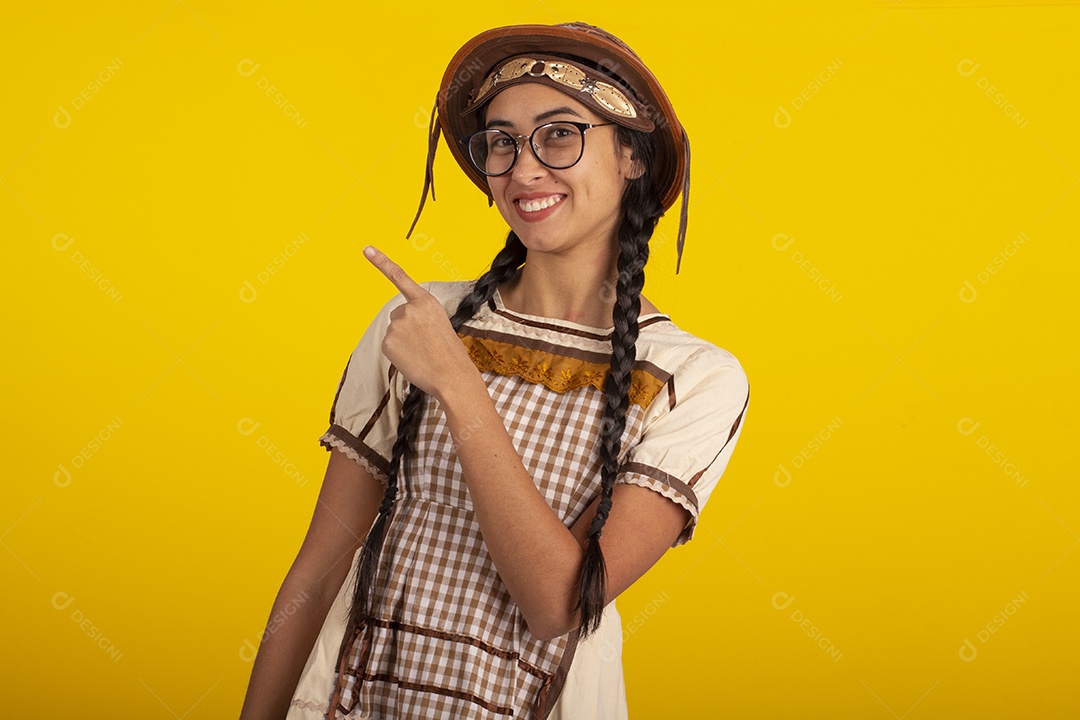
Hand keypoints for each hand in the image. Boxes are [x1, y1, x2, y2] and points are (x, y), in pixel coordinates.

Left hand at [363, 245, 472, 396]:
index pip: (400, 277)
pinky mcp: (388, 342)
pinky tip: (413, 359)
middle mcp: (409, 309)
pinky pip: (389, 346)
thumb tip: (401, 327)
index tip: (366, 249)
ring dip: (404, 342)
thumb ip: (421, 317)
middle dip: (407, 328)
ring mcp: (397, 325)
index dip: (381, 262)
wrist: (452, 376)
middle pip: (398, 315)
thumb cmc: (450, 354)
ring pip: (394, 332)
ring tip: (423, 353)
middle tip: (426, 344)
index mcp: (426, 301)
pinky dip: (398, 354)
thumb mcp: (440, 324)